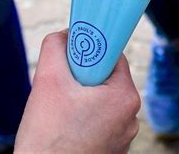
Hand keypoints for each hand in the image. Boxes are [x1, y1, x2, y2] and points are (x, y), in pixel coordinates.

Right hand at [15, 30, 140, 152]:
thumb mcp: (47, 81)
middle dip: (84, 77)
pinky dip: (84, 117)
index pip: (114, 56)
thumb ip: (55, 47)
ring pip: (102, 100)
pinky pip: (100, 120)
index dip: (92, 51)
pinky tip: (66, 126)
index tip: (75, 55)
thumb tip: (63, 35)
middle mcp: (131, 116)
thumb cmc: (49, 140)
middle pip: (107, 78)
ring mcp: (123, 135)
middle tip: (63, 85)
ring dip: (83, 98)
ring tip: (62, 110)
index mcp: (125, 96)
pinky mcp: (112, 148)